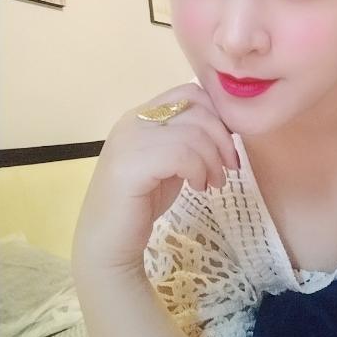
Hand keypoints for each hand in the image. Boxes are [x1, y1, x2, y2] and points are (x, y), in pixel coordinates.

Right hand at [72, 82, 239, 275]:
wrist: (107, 245)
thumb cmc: (142, 203)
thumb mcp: (172, 161)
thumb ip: (188, 139)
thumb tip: (226, 126)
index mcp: (142, 114)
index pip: (190, 92)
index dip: (218, 114)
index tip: (228, 143)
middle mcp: (132, 120)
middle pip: (196, 108)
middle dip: (222, 137)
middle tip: (229, 167)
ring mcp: (128, 140)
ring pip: (193, 132)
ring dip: (213, 159)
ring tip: (214, 182)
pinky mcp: (130, 165)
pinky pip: (181, 154)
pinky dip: (199, 170)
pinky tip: (198, 187)